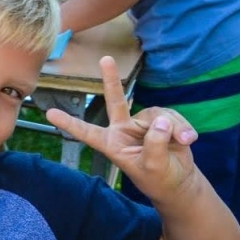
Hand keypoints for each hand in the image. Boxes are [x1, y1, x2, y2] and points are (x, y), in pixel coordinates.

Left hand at [45, 56, 202, 205]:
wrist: (179, 181)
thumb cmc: (159, 179)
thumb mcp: (154, 166)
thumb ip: (154, 144)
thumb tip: (160, 121)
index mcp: (112, 144)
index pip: (87, 133)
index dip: (70, 124)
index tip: (50, 114)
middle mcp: (123, 130)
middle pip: (115, 101)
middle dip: (111, 79)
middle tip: (105, 59)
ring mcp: (142, 124)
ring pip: (157, 114)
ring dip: (173, 127)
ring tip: (184, 142)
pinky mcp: (161, 121)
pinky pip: (172, 116)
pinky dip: (182, 127)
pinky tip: (189, 139)